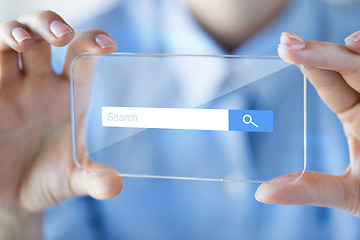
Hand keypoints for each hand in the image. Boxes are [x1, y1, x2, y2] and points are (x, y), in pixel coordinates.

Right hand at [0, 11, 122, 238]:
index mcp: (70, 97)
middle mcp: (40, 84)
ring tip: (21, 40)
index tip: (108, 45)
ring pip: (9, 41)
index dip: (93, 42)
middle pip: (44, 36)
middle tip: (61, 35)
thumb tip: (116, 185)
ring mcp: (10, 87)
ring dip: (14, 31)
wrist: (12, 199)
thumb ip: (94, 180)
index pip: (82, 58)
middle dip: (49, 25)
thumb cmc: (47, 182)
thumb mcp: (73, 181)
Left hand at [255, 31, 359, 216]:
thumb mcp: (349, 193)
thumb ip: (311, 189)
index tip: (284, 48)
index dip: (309, 65)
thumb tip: (262, 193)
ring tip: (347, 43)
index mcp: (356, 115)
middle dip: (322, 53)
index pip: (329, 83)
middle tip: (288, 42)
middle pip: (349, 67)